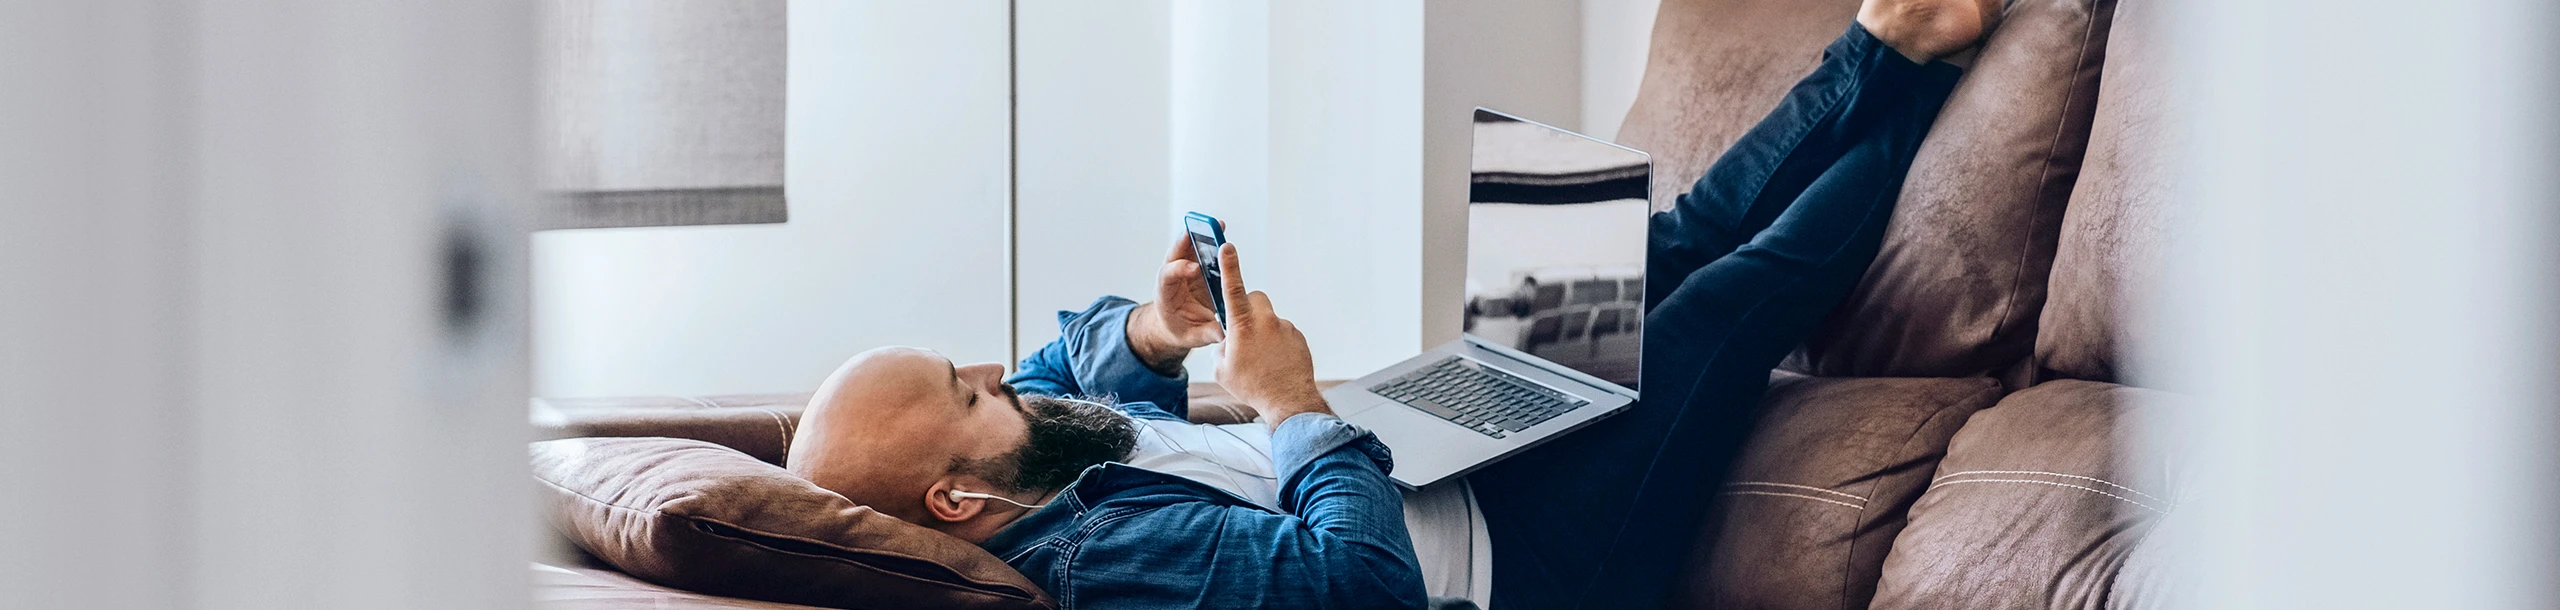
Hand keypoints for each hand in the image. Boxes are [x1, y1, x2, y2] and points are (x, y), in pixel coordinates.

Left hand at [1128, 231, 1226, 372]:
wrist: (1174, 323)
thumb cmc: (1180, 329)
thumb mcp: (1191, 337)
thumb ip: (1206, 333)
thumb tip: (1223, 333)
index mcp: (1165, 294)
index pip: (1167, 276)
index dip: (1179, 269)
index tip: (1195, 268)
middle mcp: (1172, 277)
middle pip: (1175, 254)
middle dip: (1186, 241)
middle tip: (1201, 230)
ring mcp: (1183, 269)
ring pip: (1188, 247)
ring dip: (1200, 235)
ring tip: (1216, 225)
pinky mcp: (1195, 266)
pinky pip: (1200, 249)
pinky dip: (1209, 238)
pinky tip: (1221, 230)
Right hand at [1208, 243, 1329, 428]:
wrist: (1288, 402)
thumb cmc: (1253, 387)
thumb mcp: (1222, 368)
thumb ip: (1222, 346)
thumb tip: (1229, 339)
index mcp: (1242, 326)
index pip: (1232, 288)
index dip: (1229, 266)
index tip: (1227, 247)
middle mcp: (1266, 322)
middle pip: (1255, 298)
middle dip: (1247, 309)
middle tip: (1244, 332)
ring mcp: (1284, 327)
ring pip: (1268, 318)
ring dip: (1263, 331)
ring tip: (1262, 359)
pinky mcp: (1298, 336)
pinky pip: (1282, 332)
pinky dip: (1277, 342)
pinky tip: (1275, 362)